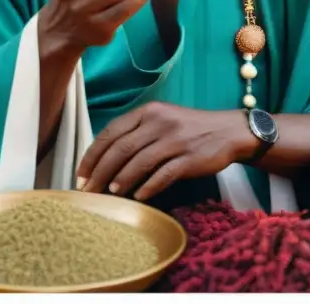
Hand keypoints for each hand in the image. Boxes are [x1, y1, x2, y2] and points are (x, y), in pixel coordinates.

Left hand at [76, 102, 244, 200]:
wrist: (228, 131)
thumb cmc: (188, 129)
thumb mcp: (160, 120)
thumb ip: (135, 134)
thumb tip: (104, 160)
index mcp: (147, 112)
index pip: (111, 132)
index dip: (92, 154)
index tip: (81, 174)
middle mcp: (159, 122)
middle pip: (121, 148)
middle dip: (100, 171)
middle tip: (89, 190)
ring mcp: (175, 140)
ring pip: (139, 161)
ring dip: (121, 180)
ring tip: (111, 194)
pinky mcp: (190, 158)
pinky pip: (164, 174)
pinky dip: (149, 187)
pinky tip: (139, 197)